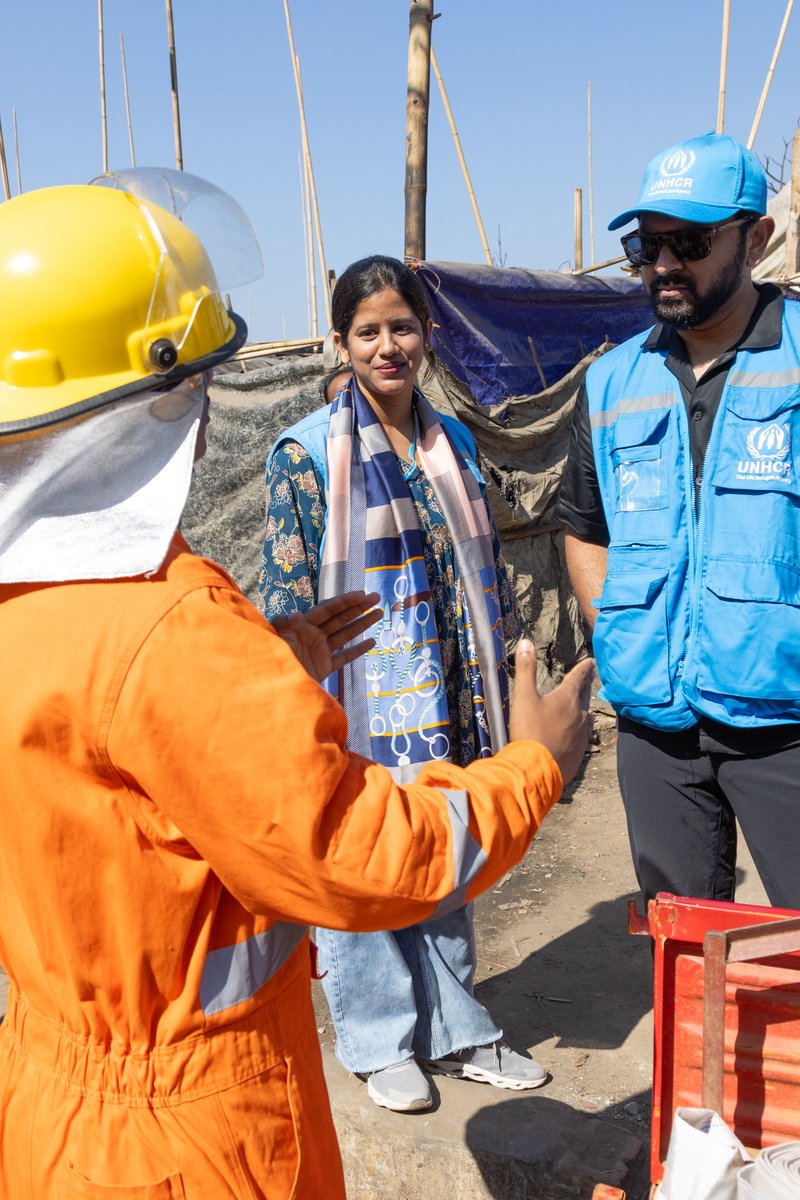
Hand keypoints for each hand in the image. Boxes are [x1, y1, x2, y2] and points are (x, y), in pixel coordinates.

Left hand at [270, 591, 380, 683]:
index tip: (361, 594)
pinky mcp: (323, 668)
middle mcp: (314, 635)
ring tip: (379, 613)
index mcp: (303, 625)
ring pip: (345, 635)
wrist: (271, 687)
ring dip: (362, 624)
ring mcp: (320, 651)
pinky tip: (371, 642)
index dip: (345, 601)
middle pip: (340, 618)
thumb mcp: (272, 637)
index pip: (328, 609)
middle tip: (376, 597)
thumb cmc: (267, 658)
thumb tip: (298, 615)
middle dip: (359, 608)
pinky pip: (344, 658)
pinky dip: (357, 650)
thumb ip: (282, 624)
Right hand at [509, 640, 594, 783]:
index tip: (591, 662)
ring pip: (587, 717)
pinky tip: (577, 735)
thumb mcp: (523, 696)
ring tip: (585, 706)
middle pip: (585, 696)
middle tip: (590, 678)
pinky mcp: (579, 753)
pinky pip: (583, 737)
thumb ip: (526, 669)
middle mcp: (580, 715)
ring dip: (585, 708)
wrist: (536, 769)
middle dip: (586, 685)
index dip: (584, 668)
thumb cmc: (529, 730)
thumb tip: (526, 642)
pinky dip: (580, 730)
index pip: (578, 678)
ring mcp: (581, 736)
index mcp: (567, 699)